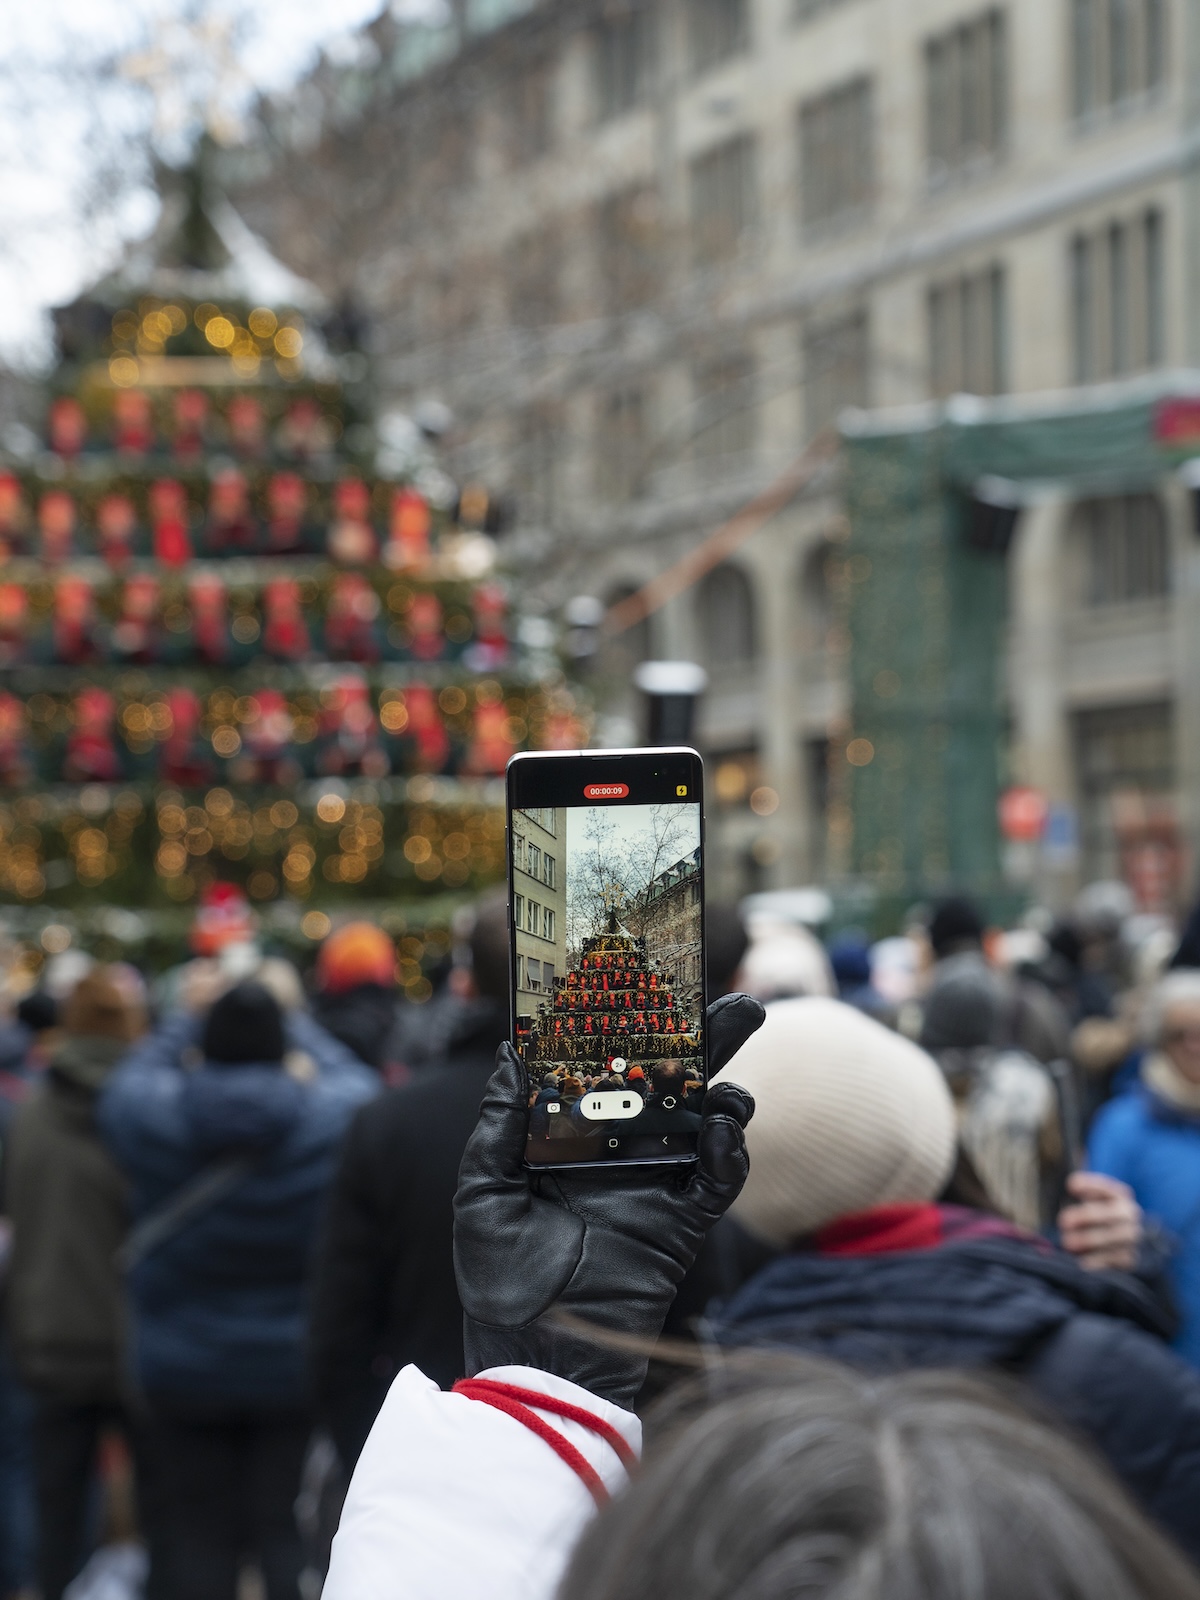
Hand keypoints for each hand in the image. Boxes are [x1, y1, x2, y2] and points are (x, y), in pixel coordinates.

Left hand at [453, 992, 763, 1408]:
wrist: (530, 1347)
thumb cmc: (497, 1272)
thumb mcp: (483, 1186)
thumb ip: (500, 1122)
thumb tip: (508, 1053)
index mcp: (574, 1135)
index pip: (610, 1068)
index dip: (633, 1029)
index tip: (650, 984)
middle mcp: (622, 1151)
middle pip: (673, 1083)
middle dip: (708, 1043)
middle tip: (741, 1004)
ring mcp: (656, 1185)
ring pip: (705, 1125)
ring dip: (726, 1098)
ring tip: (729, 1087)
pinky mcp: (680, 1226)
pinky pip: (716, 1184)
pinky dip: (728, 1157)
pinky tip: (724, 1136)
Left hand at [1058, 1170, 1141, 1272]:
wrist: (1118, 1245)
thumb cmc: (1094, 1217)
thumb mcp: (1089, 1201)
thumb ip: (1083, 1192)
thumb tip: (1073, 1184)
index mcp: (1120, 1195)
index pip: (1107, 1187)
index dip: (1091, 1185)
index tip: (1070, 1186)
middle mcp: (1129, 1215)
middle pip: (1114, 1214)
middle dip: (1088, 1216)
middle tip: (1063, 1221)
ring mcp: (1133, 1237)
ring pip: (1116, 1238)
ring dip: (1090, 1240)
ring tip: (1067, 1242)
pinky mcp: (1130, 1259)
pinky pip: (1117, 1259)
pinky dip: (1098, 1260)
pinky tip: (1081, 1262)